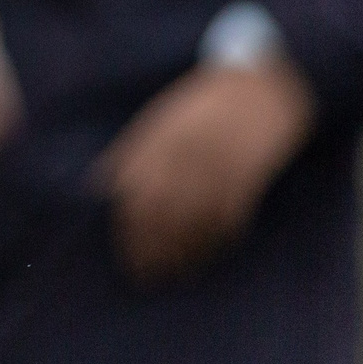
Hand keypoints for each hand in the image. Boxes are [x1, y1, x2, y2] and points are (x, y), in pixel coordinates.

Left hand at [94, 60, 313, 283]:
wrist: (259, 86)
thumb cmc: (200, 106)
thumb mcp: (158, 123)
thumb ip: (131, 155)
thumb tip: (102, 190)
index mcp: (156, 143)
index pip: (133, 198)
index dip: (127, 233)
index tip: (125, 256)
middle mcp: (183, 160)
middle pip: (161, 217)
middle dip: (151, 252)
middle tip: (146, 277)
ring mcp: (217, 170)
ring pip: (194, 225)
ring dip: (183, 255)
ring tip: (174, 275)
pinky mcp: (248, 180)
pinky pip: (228, 221)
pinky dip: (216, 243)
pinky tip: (208, 255)